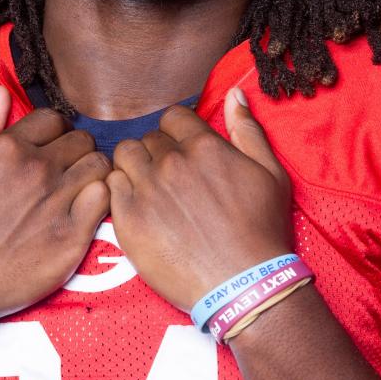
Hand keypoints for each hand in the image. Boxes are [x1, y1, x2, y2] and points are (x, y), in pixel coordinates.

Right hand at [0, 86, 112, 316]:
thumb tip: (0, 94)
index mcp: (9, 148)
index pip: (53, 119)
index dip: (53, 132)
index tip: (48, 149)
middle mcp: (37, 169)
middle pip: (81, 140)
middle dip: (75, 151)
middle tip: (65, 172)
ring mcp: (58, 201)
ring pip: (99, 166)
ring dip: (92, 173)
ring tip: (78, 189)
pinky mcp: (73, 234)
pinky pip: (105, 198)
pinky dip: (100, 199)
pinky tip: (85, 209)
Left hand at [107, 87, 294, 314]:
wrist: (244, 285)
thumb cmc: (263, 232)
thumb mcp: (271, 174)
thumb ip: (247, 130)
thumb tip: (234, 94)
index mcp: (204, 147)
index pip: (172, 117)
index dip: (177, 133)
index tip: (182, 152)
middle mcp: (170, 163)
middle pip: (147, 139)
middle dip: (157, 153)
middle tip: (169, 180)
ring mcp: (145, 191)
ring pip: (123, 157)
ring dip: (133, 167)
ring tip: (148, 189)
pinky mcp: (127, 220)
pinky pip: (109, 187)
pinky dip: (119, 192)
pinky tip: (137, 208)